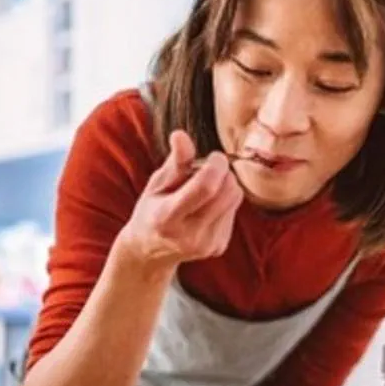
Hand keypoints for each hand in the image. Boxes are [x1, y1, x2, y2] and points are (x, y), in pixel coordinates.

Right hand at [119, 130, 243, 268]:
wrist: (149, 251)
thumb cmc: (152, 209)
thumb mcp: (157, 183)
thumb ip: (175, 161)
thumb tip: (180, 135)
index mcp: (167, 218)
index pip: (206, 188)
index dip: (216, 165)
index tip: (214, 156)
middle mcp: (189, 236)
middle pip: (227, 192)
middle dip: (223, 173)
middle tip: (208, 169)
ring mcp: (206, 245)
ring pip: (235, 199)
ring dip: (225, 186)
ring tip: (203, 189)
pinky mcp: (219, 247)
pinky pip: (234, 211)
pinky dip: (225, 202)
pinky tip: (206, 207)